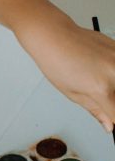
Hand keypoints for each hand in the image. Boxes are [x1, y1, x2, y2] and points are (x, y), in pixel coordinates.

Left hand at [17, 14, 114, 130]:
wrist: (52, 36)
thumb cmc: (55, 62)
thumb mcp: (71, 92)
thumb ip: (95, 109)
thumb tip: (109, 125)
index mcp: (100, 88)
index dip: (114, 121)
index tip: (111, 122)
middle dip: (113, 103)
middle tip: (103, 101)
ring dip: (113, 87)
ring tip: (97, 82)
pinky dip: (113, 72)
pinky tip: (100, 69)